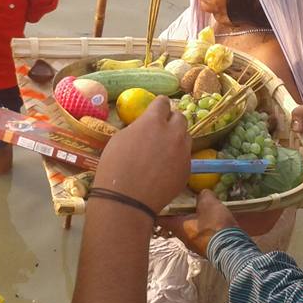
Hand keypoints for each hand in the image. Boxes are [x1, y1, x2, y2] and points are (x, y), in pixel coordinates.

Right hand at [93, 96, 190, 212]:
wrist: (127, 200)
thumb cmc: (115, 167)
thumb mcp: (120, 138)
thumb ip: (139, 128)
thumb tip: (146, 127)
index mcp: (154, 121)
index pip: (163, 102)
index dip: (159, 105)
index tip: (156, 109)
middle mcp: (173, 133)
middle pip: (180, 118)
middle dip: (171, 120)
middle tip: (161, 128)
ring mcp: (183, 152)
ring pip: (186, 137)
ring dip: (176, 138)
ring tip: (164, 149)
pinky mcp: (187, 169)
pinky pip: (185, 157)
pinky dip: (177, 157)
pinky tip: (165, 167)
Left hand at [158, 190, 238, 256]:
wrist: (232, 248)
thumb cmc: (215, 225)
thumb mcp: (209, 203)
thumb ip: (203, 195)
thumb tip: (202, 194)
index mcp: (178, 227)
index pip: (160, 219)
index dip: (158, 211)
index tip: (158, 203)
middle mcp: (183, 238)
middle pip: (175, 224)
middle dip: (178, 214)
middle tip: (183, 202)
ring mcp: (194, 245)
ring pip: (188, 230)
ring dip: (192, 221)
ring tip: (200, 210)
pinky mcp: (206, 249)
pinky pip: (200, 235)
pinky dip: (202, 228)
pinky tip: (211, 221)